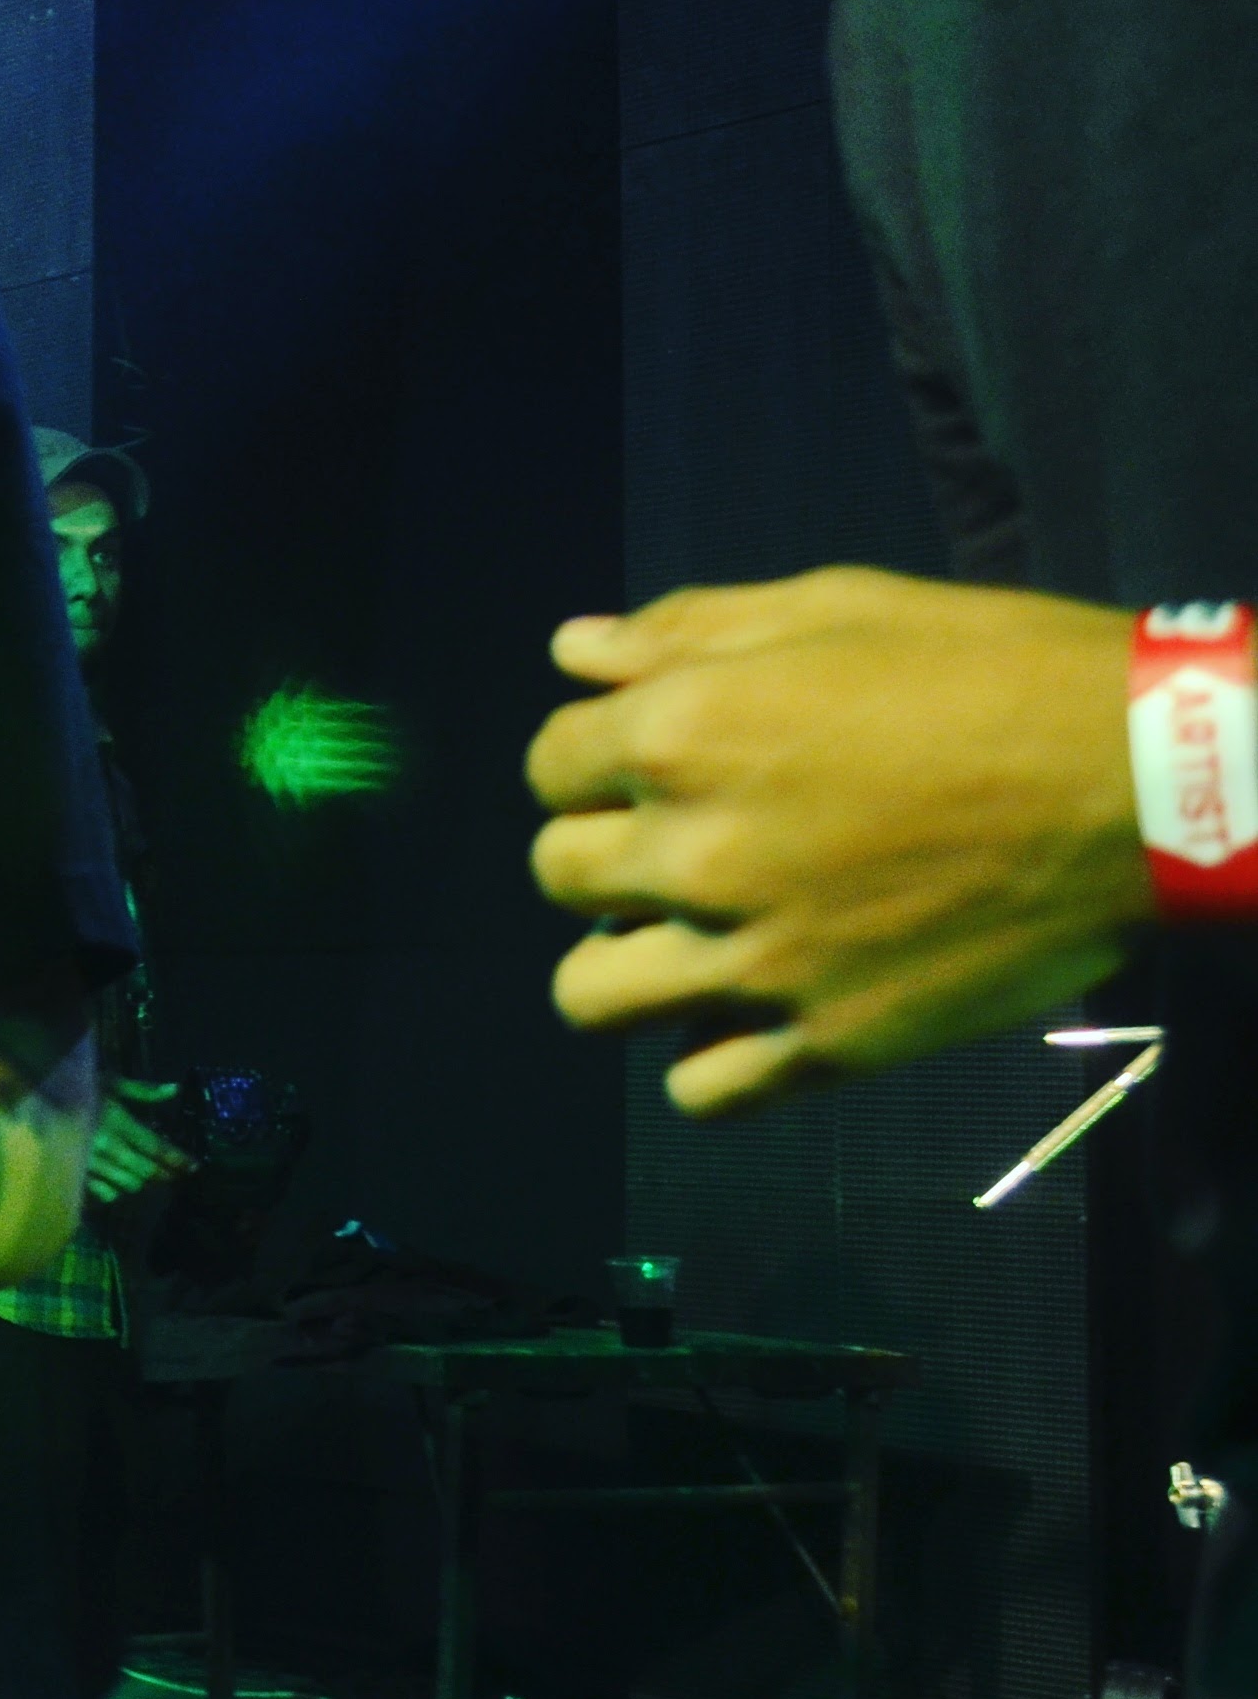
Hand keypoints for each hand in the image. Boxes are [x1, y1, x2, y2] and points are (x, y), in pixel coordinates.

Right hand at [87, 1080, 193, 1200]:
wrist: (34, 1098)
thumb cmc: (77, 1086)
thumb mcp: (110, 1081)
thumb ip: (143, 1090)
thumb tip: (175, 1090)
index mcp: (117, 1120)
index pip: (155, 1146)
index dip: (177, 1158)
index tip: (194, 1166)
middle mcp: (106, 1145)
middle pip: (144, 1169)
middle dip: (163, 1173)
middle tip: (175, 1174)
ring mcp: (90, 1162)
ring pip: (127, 1184)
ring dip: (140, 1181)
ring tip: (146, 1176)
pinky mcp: (75, 1173)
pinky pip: (104, 1192)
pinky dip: (115, 1190)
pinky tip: (117, 1183)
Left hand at [525, 565, 1150, 1115]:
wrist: (1148, 782)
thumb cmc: (997, 673)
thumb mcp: (836, 607)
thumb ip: (686, 631)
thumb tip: (573, 650)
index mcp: (683, 733)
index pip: (549, 765)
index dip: (592, 760)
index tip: (648, 764)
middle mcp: (697, 851)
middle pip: (559, 875)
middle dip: (605, 852)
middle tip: (681, 844)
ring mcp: (758, 959)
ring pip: (591, 996)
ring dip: (622, 964)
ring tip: (687, 937)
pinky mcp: (828, 1042)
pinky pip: (698, 1090)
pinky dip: (706, 1060)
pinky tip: (747, 1013)